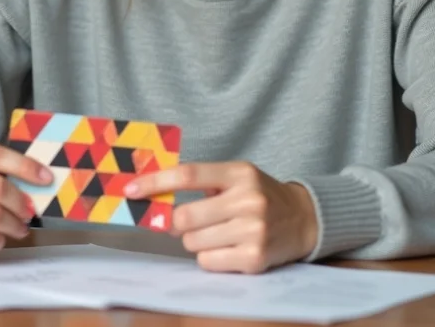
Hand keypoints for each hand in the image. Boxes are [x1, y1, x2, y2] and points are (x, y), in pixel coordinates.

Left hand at [124, 162, 317, 273]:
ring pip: (193, 242)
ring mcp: (254, 231)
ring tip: (218, 233)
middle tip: (186, 221)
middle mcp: (248, 200)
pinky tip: (229, 247)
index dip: (155, 182)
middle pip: (185, 216)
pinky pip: (208, 261)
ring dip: (195, 240)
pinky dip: (210, 257)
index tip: (130, 190)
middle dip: (177, 222)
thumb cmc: (259, 195)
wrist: (304, 219)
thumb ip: (201, 183)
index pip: (188, 175)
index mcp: (239, 173)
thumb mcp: (236, 177)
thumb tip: (156, 197)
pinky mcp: (255, 258)